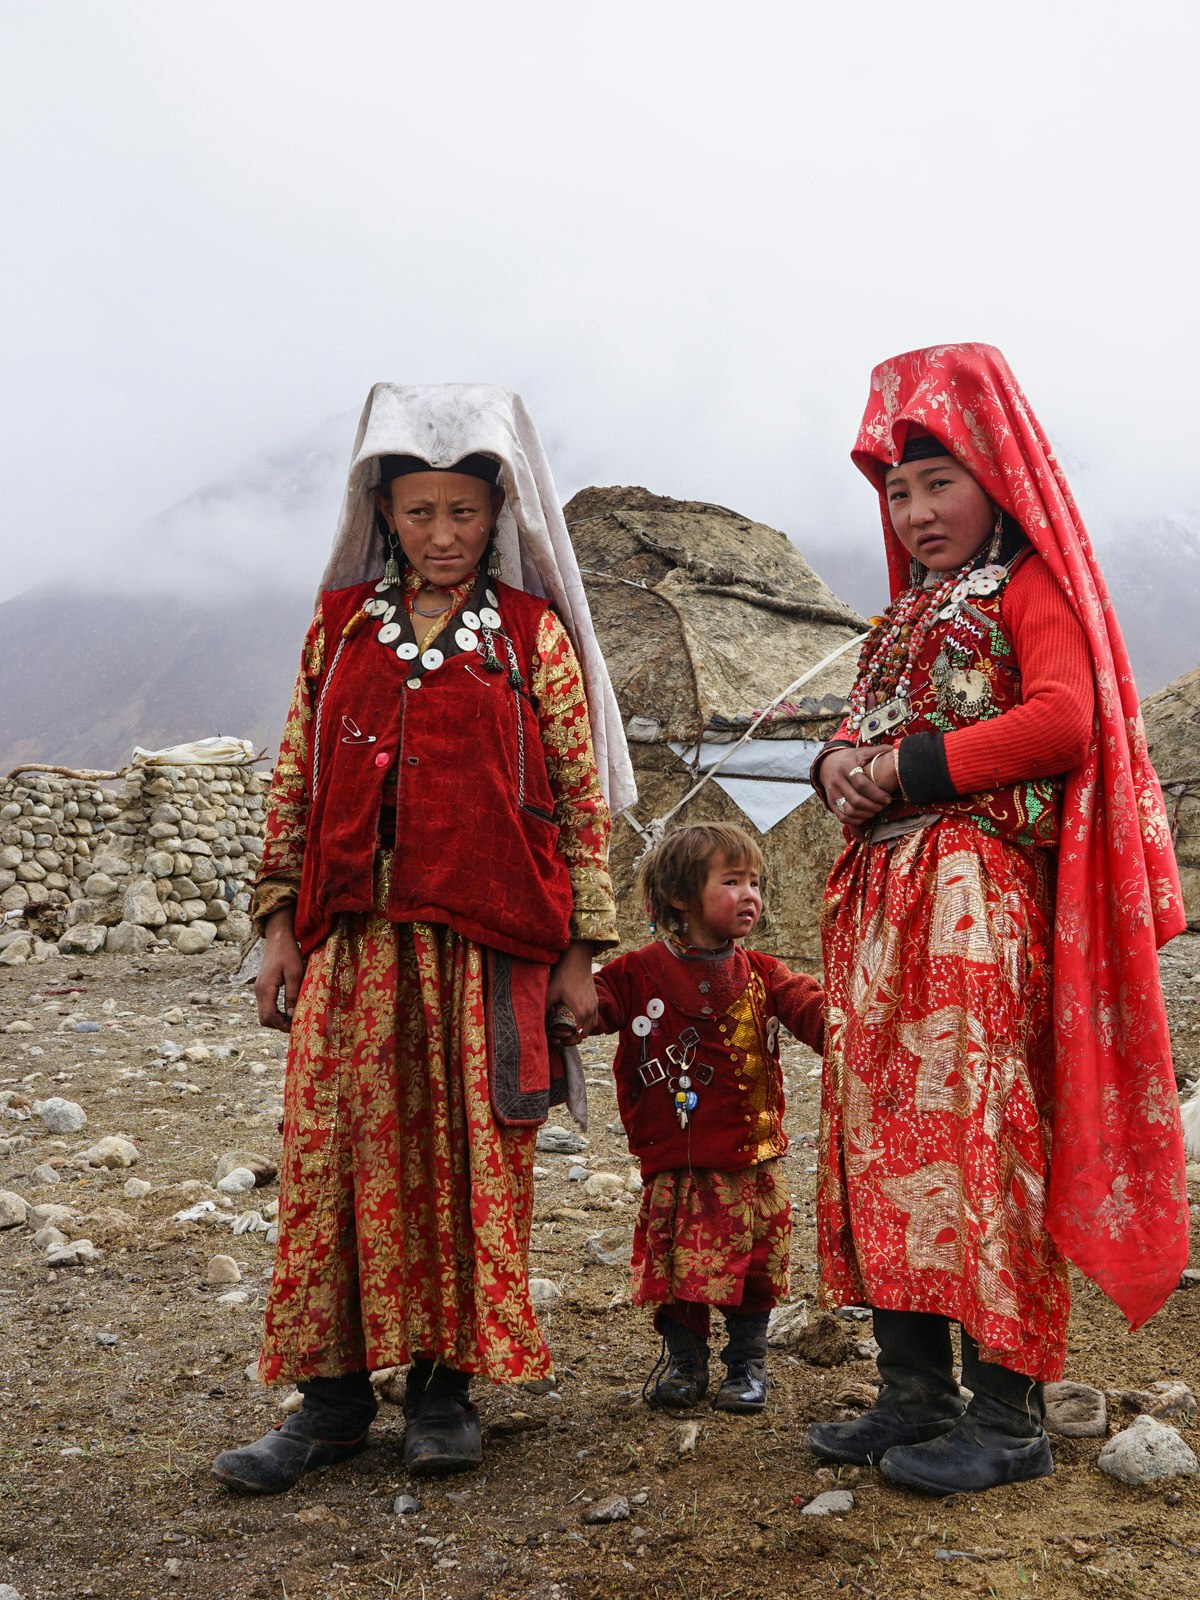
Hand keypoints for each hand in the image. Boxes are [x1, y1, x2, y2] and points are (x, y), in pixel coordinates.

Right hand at [255, 906, 304, 1031]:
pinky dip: (275, 1011)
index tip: (296, 1026)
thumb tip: (292, 1016)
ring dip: (277, 1018)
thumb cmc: (288, 953)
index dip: (282, 1025)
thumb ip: (292, 995)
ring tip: (293, 1017)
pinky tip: (288, 1009)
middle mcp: (258, 991)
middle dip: (278, 1025)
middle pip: (264, 1019)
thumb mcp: (295, 973)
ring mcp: (259, 989)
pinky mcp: (262, 986)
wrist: (278, 937)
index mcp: (266, 989)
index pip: (269, 1016)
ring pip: (264, 1013)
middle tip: (295, 1024)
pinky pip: (265, 1005)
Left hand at [547, 939, 597, 1037]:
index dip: (565, 1042)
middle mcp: (590, 1012)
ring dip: (580, 1033)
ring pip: (590, 1029)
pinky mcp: (596, 1002)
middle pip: (583, 1035)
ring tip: (568, 1032)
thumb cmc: (563, 976)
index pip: (575, 1036)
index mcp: (579, 1012)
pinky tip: (577, 1022)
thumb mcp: (550, 993)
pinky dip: (586, 1025)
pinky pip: (594, 1021)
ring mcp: (595, 1007)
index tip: (556, 1040)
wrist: (577, 961)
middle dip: (571, 1040)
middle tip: (560, 1038)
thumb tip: (536, 1021)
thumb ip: (544, 1008)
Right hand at [821, 744, 899, 827]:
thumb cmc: (850, 759)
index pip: (861, 784)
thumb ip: (878, 751)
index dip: (876, 794)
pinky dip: (855, 820)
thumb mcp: (862, 752)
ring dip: (866, 815)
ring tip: (876, 810)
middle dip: (873, 806)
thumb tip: (896, 749)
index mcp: (847, 766)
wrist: (827, 763)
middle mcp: (837, 780)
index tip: (887, 798)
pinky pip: (842, 817)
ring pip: (849, 810)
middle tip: (883, 806)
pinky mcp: (830, 802)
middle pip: (856, 800)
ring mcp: (832, 792)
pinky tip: (865, 817)